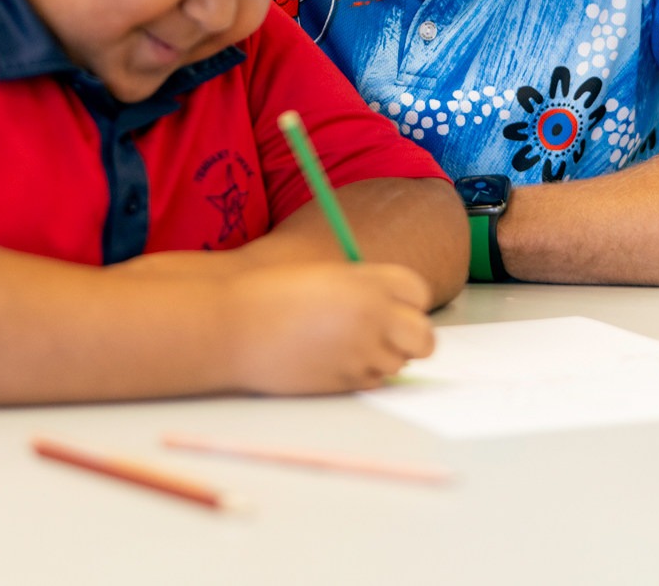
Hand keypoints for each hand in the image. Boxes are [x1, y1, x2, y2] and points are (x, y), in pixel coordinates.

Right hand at [222, 261, 434, 393]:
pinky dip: (362, 374)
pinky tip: (332, 360)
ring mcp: (362, 353)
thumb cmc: (271, 295)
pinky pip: (373, 382)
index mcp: (368, 282)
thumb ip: (364, 288)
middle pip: (424, 336)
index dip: (409, 301)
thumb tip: (392, 309)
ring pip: (399, 363)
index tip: (396, 305)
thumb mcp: (326, 277)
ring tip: (347, 344)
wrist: (234, 327)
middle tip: (390, 335)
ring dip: (384, 356)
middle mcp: (374, 317)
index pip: (418, 292)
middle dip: (414, 338)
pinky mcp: (347, 382)